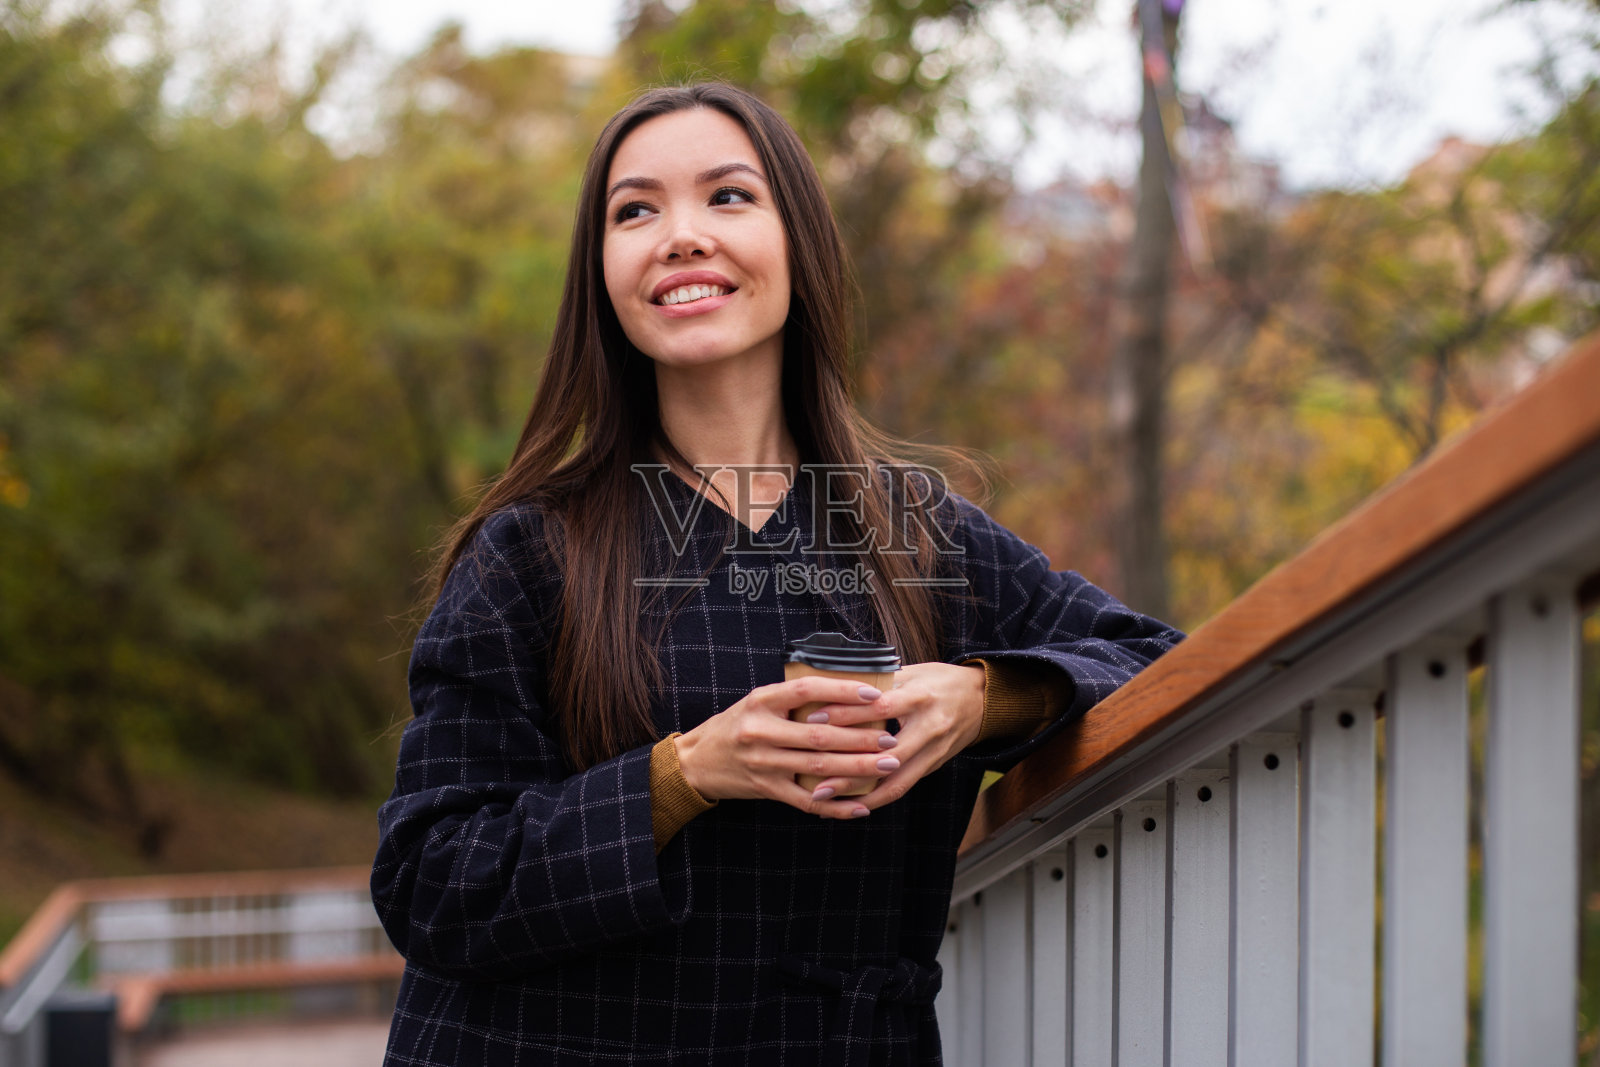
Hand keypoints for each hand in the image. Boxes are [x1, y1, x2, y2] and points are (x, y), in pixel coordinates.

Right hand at [674, 677, 902, 819]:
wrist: (697, 761)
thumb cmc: (737, 726)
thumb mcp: (758, 703)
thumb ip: (793, 700)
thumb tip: (846, 693)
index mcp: (762, 701)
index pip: (808, 690)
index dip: (843, 691)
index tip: (874, 695)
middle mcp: (761, 730)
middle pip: (820, 734)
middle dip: (861, 737)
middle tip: (891, 739)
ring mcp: (763, 762)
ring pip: (819, 767)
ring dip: (858, 768)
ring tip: (888, 765)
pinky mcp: (766, 789)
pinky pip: (807, 800)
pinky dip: (835, 806)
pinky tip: (860, 807)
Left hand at [804, 662, 985, 812]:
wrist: (982, 699)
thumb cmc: (940, 681)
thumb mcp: (913, 672)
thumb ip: (879, 682)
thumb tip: (834, 684)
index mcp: (920, 697)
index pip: (880, 707)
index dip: (846, 715)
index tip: (813, 721)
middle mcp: (929, 728)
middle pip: (886, 755)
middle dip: (848, 769)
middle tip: (815, 778)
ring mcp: (933, 752)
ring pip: (895, 780)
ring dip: (859, 794)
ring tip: (826, 801)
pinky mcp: (933, 766)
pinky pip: (903, 786)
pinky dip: (878, 797)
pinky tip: (854, 804)